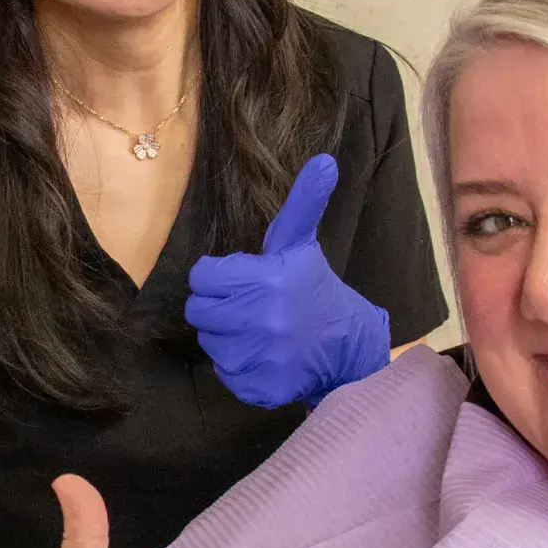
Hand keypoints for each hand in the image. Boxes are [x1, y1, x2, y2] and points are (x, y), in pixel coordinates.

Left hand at [186, 154, 390, 409]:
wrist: (348, 346)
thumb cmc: (314, 289)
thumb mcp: (302, 244)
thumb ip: (303, 202)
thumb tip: (324, 160)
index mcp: (266, 279)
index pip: (202, 277)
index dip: (219, 278)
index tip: (244, 281)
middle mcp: (262, 319)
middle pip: (199, 311)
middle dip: (220, 307)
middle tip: (249, 307)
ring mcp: (261, 357)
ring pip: (209, 342)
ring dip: (228, 337)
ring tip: (258, 331)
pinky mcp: (260, 387)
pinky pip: (224, 372)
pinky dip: (239, 366)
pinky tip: (263, 355)